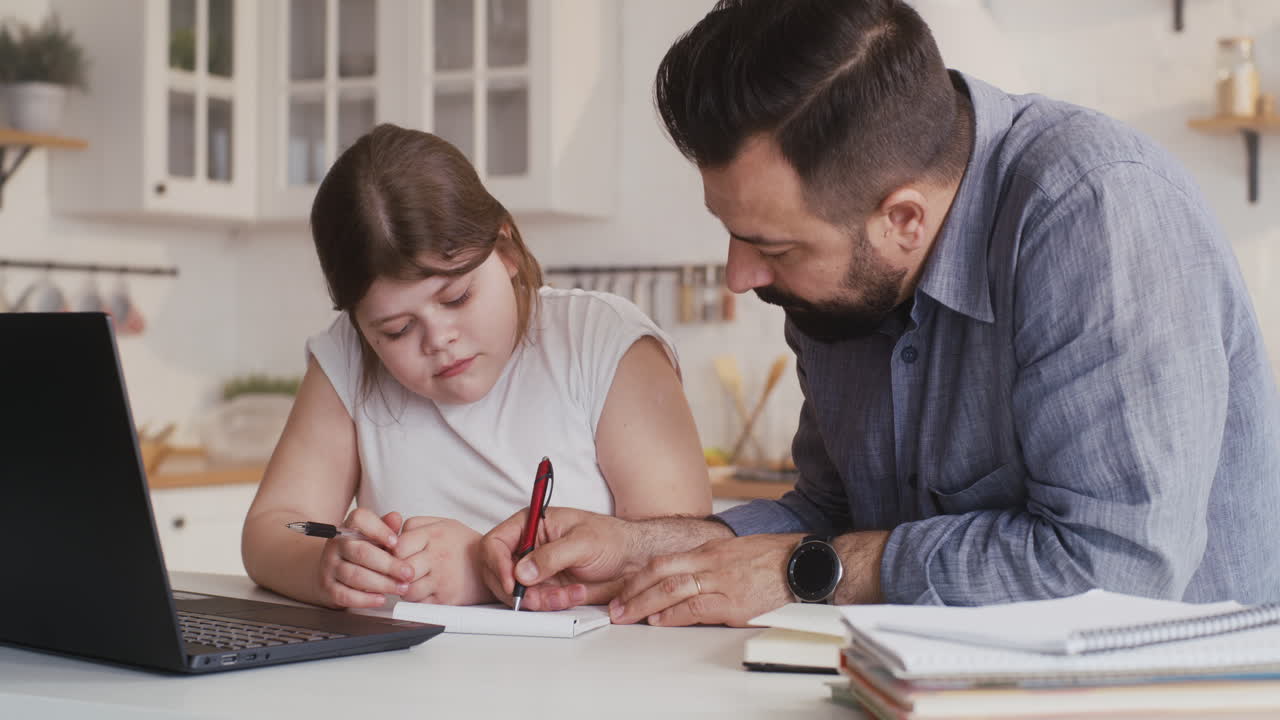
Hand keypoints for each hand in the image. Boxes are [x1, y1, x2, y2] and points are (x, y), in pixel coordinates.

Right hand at [316, 508, 413, 608]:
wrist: (333, 572)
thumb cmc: (361, 552)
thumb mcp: (374, 537)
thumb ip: (387, 527)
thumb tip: (396, 517)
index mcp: (349, 528)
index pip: (360, 519)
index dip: (379, 530)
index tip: (396, 542)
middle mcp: (336, 546)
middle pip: (362, 552)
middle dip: (389, 565)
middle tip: (408, 573)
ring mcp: (330, 567)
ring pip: (355, 576)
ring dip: (382, 584)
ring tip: (401, 587)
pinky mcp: (328, 588)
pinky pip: (345, 595)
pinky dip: (365, 599)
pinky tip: (381, 599)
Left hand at [394, 517, 493, 605]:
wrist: (494, 563)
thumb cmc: (462, 544)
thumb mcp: (441, 524)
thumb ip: (413, 525)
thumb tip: (388, 529)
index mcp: (434, 534)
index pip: (398, 546)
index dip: (391, 553)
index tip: (396, 556)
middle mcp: (438, 556)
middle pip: (401, 569)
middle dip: (395, 573)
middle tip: (400, 572)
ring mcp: (443, 579)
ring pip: (407, 591)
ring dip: (405, 589)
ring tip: (412, 583)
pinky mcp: (447, 599)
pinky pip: (420, 605)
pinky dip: (417, 602)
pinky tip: (424, 592)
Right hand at [479, 507, 635, 610]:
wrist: (632, 560)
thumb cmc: (611, 538)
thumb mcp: (583, 542)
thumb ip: (551, 556)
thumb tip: (522, 572)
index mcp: (531, 523)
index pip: (496, 543)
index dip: (498, 564)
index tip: (511, 582)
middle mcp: (528, 546)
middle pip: (499, 572)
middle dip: (517, 590)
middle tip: (536, 598)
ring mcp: (536, 569)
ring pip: (517, 592)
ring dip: (539, 599)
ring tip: (568, 593)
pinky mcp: (546, 587)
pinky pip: (536, 602)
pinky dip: (552, 604)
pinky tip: (574, 594)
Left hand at [608, 533, 800, 626]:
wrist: (803, 562)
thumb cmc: (772, 558)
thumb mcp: (734, 550)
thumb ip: (709, 561)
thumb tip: (684, 575)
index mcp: (710, 549)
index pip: (663, 561)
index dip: (639, 576)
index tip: (623, 590)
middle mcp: (711, 562)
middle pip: (661, 573)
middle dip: (633, 591)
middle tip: (615, 607)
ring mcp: (722, 581)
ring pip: (673, 589)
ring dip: (646, 604)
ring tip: (628, 616)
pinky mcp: (735, 603)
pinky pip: (697, 607)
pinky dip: (675, 615)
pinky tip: (660, 621)